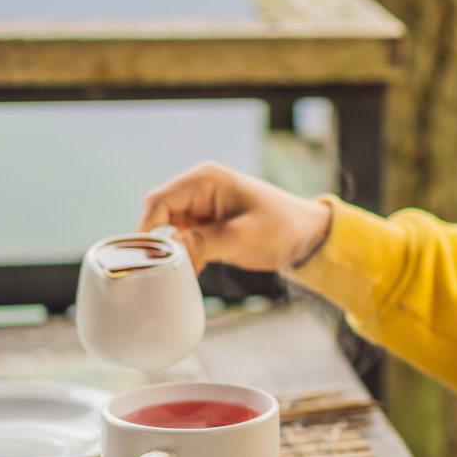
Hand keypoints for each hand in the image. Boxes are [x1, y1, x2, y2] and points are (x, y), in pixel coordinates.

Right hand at [137, 162, 331, 274]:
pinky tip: (189, 276)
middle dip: (157, 244)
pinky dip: (183, 257)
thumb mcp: (242, 237)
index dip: (147, 231)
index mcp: (204, 180)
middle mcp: (198, 189)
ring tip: (175, 276)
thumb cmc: (282, 228)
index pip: (158, 202)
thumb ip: (202, 242)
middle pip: (158, 216)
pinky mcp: (207, 225)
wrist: (309, 235)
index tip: (148, 260)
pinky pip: (183, 240)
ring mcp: (201, 207)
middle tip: (160, 272)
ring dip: (171, 253)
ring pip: (168, 231)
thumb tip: (168, 251)